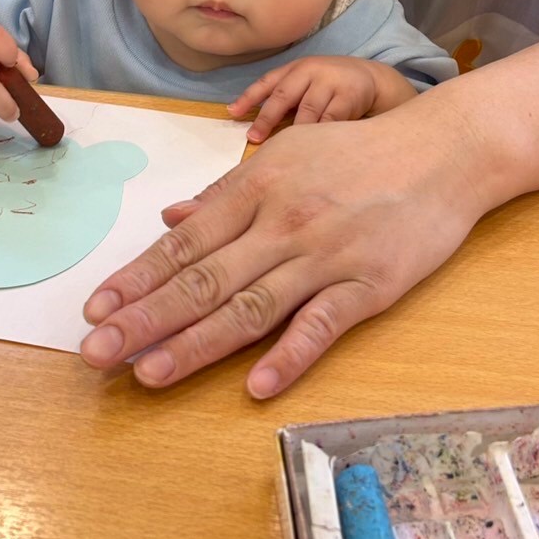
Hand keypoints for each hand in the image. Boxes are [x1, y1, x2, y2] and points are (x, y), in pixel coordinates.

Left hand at [79, 97, 487, 396]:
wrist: (444, 151)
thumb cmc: (357, 154)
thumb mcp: (285, 157)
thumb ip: (225, 194)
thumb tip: (169, 220)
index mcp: (257, 190)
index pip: (183, 244)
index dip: (136, 279)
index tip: (95, 311)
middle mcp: (282, 223)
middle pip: (203, 280)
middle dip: (144, 320)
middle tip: (96, 354)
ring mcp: (325, 257)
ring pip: (250, 307)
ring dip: (196, 344)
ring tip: (149, 375)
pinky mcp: (369, 286)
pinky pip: (322, 324)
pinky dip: (288, 356)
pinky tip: (254, 387)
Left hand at [229, 57, 418, 141]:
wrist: (371, 78)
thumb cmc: (329, 86)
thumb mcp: (306, 83)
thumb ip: (284, 98)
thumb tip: (253, 125)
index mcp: (296, 69)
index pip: (268, 82)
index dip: (249, 97)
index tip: (232, 113)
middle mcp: (311, 71)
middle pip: (283, 96)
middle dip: (266, 118)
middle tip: (254, 138)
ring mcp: (330, 83)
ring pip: (307, 111)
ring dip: (293, 132)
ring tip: (282, 151)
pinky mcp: (349, 97)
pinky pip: (331, 122)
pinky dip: (320, 137)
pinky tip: (311, 151)